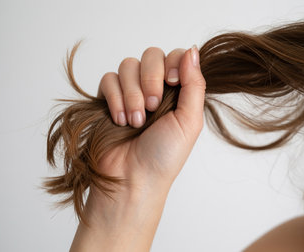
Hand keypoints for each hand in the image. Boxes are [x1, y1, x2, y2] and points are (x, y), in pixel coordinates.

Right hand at [70, 45, 205, 251]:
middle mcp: (154, 88)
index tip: (172, 82)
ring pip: (127, 66)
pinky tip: (120, 120)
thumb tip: (193, 50)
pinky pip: (108, 79)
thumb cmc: (165, 156)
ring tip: (136, 121)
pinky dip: (114, 98)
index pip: (175, 56)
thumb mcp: (190, 121)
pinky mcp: (108, 99)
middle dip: (150, 78)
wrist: (133, 178)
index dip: (172, 63)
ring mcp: (130, 92)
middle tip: (153, 106)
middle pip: (151, 55)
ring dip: (132, 93)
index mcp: (177, 92)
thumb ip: (194, 84)